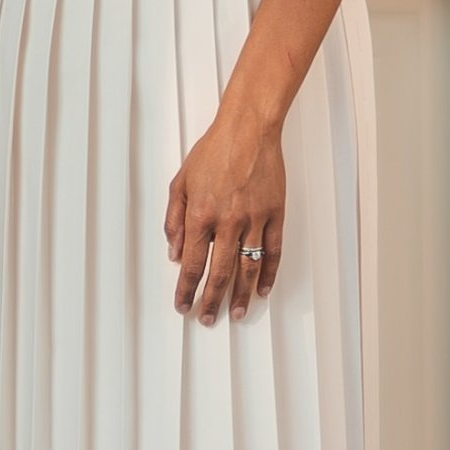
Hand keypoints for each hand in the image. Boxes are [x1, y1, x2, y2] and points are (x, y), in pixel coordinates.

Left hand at [165, 104, 287, 322]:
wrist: (247, 131)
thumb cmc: (212, 152)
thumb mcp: (180, 183)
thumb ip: (174, 221)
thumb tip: (174, 253)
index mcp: (201, 214)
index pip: (192, 263)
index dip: (187, 289)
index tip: (183, 305)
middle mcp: (228, 222)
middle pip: (219, 272)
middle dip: (211, 300)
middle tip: (208, 319)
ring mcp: (254, 220)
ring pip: (248, 267)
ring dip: (242, 295)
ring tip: (237, 313)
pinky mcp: (275, 215)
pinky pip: (273, 252)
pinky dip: (269, 273)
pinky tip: (264, 289)